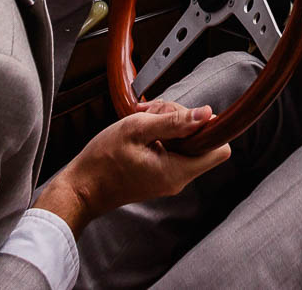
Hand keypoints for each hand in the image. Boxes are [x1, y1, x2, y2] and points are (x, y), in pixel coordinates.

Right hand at [32, 100, 230, 234]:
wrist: (81, 188)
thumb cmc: (102, 161)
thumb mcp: (137, 130)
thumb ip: (174, 121)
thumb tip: (206, 113)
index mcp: (178, 170)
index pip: (220, 149)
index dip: (211, 128)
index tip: (188, 116)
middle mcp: (178, 178)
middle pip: (200, 140)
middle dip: (181, 119)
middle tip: (153, 113)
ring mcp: (169, 177)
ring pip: (184, 141)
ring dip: (167, 123)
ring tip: (142, 118)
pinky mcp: (159, 174)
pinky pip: (171, 148)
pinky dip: (159, 133)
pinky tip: (140, 129)